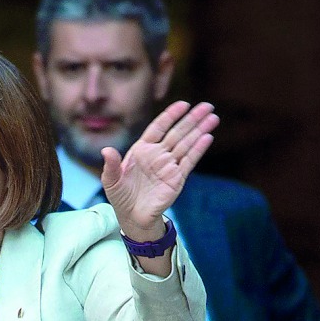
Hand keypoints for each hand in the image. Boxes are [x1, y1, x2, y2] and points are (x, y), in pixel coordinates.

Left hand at [102, 101, 218, 238]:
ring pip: (187, 144)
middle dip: (192, 119)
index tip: (183, 104)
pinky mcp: (177, 178)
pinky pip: (189, 161)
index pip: (158, 128)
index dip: (170, 116)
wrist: (132, 217)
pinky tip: (207, 137)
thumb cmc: (121, 196)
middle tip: (207, 106)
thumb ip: (110, 165)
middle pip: (177, 132)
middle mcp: (157, 155)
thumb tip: (106, 150)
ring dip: (200, 130)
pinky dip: (198, 149)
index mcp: (141, 150)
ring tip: (213, 117)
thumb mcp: (111, 180)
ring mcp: (169, 165)